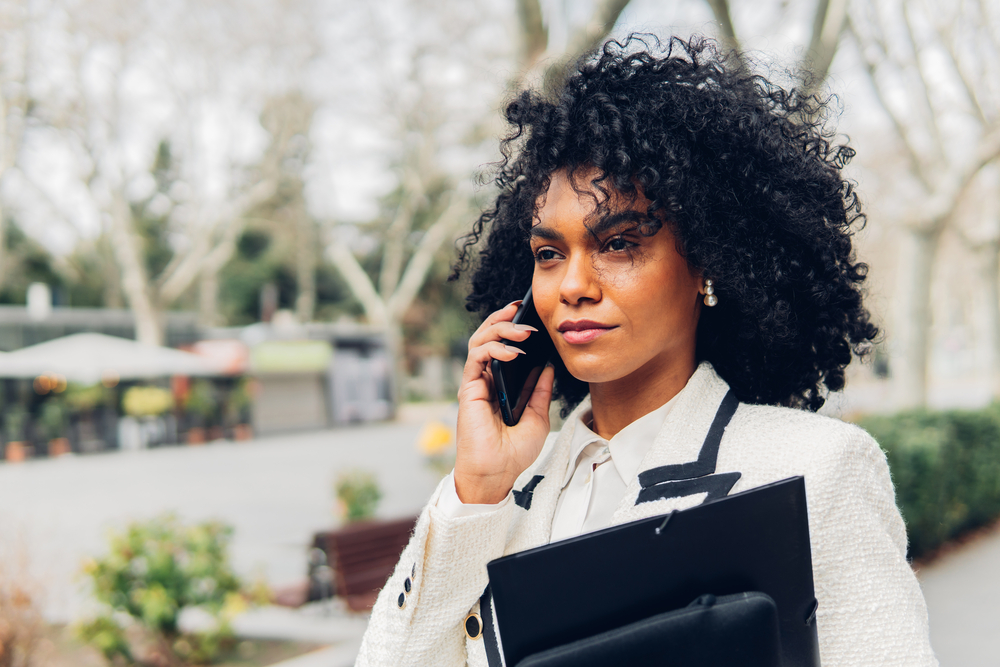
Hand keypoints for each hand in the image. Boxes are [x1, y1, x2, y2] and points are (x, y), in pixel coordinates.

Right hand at [454, 301, 554, 504]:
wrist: (497, 473)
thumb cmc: (514, 452)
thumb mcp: (538, 417)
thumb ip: (541, 391)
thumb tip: (548, 366)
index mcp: (501, 384)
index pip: (503, 346)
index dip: (513, 326)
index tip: (531, 315)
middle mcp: (486, 379)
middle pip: (488, 336)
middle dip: (504, 318)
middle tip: (522, 309)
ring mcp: (475, 382)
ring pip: (479, 340)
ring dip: (500, 328)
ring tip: (522, 329)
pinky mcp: (468, 388)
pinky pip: (477, 357)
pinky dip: (495, 349)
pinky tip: (513, 352)